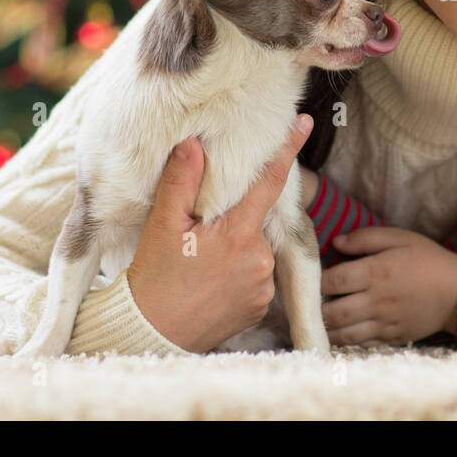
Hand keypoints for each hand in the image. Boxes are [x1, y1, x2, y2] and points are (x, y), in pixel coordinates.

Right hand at [125, 115, 312, 353]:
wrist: (152, 334)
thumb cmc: (154, 278)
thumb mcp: (162, 225)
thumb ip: (181, 181)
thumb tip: (193, 143)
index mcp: (238, 234)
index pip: (268, 181)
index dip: (286, 150)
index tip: (304, 122)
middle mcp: (259, 259)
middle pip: (256, 219)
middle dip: (236, 217)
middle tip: (201, 234)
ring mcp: (263, 285)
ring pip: (256, 248)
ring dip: (237, 247)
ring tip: (201, 263)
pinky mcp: (261, 306)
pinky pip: (256, 276)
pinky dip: (239, 271)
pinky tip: (212, 280)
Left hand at [320, 227, 456, 345]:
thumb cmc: (429, 259)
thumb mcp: (401, 238)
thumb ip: (367, 237)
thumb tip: (337, 243)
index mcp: (377, 272)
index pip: (334, 280)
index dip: (318, 280)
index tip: (314, 277)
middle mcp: (377, 300)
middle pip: (333, 311)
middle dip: (316, 309)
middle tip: (310, 302)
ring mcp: (384, 322)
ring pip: (344, 333)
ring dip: (327, 327)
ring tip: (320, 319)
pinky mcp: (392, 337)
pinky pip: (362, 343)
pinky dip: (346, 340)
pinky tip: (340, 332)